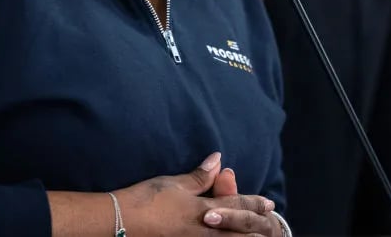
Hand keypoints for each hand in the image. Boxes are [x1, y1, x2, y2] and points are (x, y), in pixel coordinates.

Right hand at [115, 152, 281, 235]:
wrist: (120, 223)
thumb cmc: (146, 199)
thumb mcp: (174, 183)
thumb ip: (200, 176)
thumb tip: (218, 160)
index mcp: (203, 211)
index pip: (235, 206)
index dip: (253, 203)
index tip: (269, 203)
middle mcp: (203, 231)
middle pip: (237, 231)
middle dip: (254, 227)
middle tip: (269, 225)